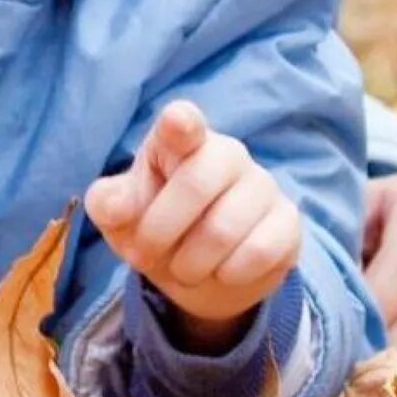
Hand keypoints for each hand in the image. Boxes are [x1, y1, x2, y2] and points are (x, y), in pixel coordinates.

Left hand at [84, 101, 300, 347]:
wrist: (198, 274)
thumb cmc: (154, 228)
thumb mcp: (119, 218)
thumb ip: (108, 204)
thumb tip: (119, 205)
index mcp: (179, 142)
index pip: (183, 122)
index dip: (181, 122)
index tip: (178, 123)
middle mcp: (227, 154)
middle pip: (196, 183)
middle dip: (160, 230)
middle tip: (144, 255)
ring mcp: (262, 185)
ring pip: (225, 228)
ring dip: (191, 262)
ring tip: (183, 268)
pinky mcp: (287, 222)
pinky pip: (260, 251)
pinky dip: (229, 273)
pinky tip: (221, 272)